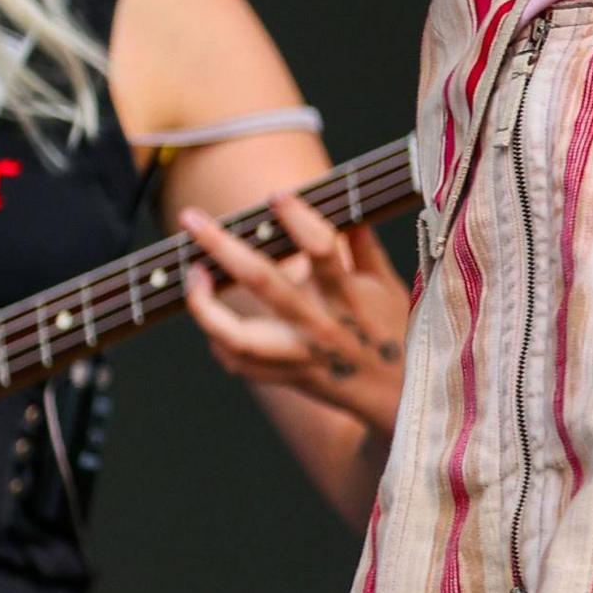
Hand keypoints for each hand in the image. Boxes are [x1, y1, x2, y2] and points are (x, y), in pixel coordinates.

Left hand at [182, 195, 410, 431]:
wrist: (399, 396)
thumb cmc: (395, 331)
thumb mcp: (387, 284)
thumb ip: (363, 246)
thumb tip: (348, 207)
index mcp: (348, 298)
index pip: (323, 250)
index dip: (298, 218)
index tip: (277, 196)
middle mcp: (320, 326)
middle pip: (262, 283)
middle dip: (222, 246)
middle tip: (193, 220)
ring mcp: (299, 356)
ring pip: (238, 337)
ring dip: (205, 304)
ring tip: (194, 274)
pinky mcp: (288, 377)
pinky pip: (240, 363)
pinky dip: (220, 340)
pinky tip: (214, 319)